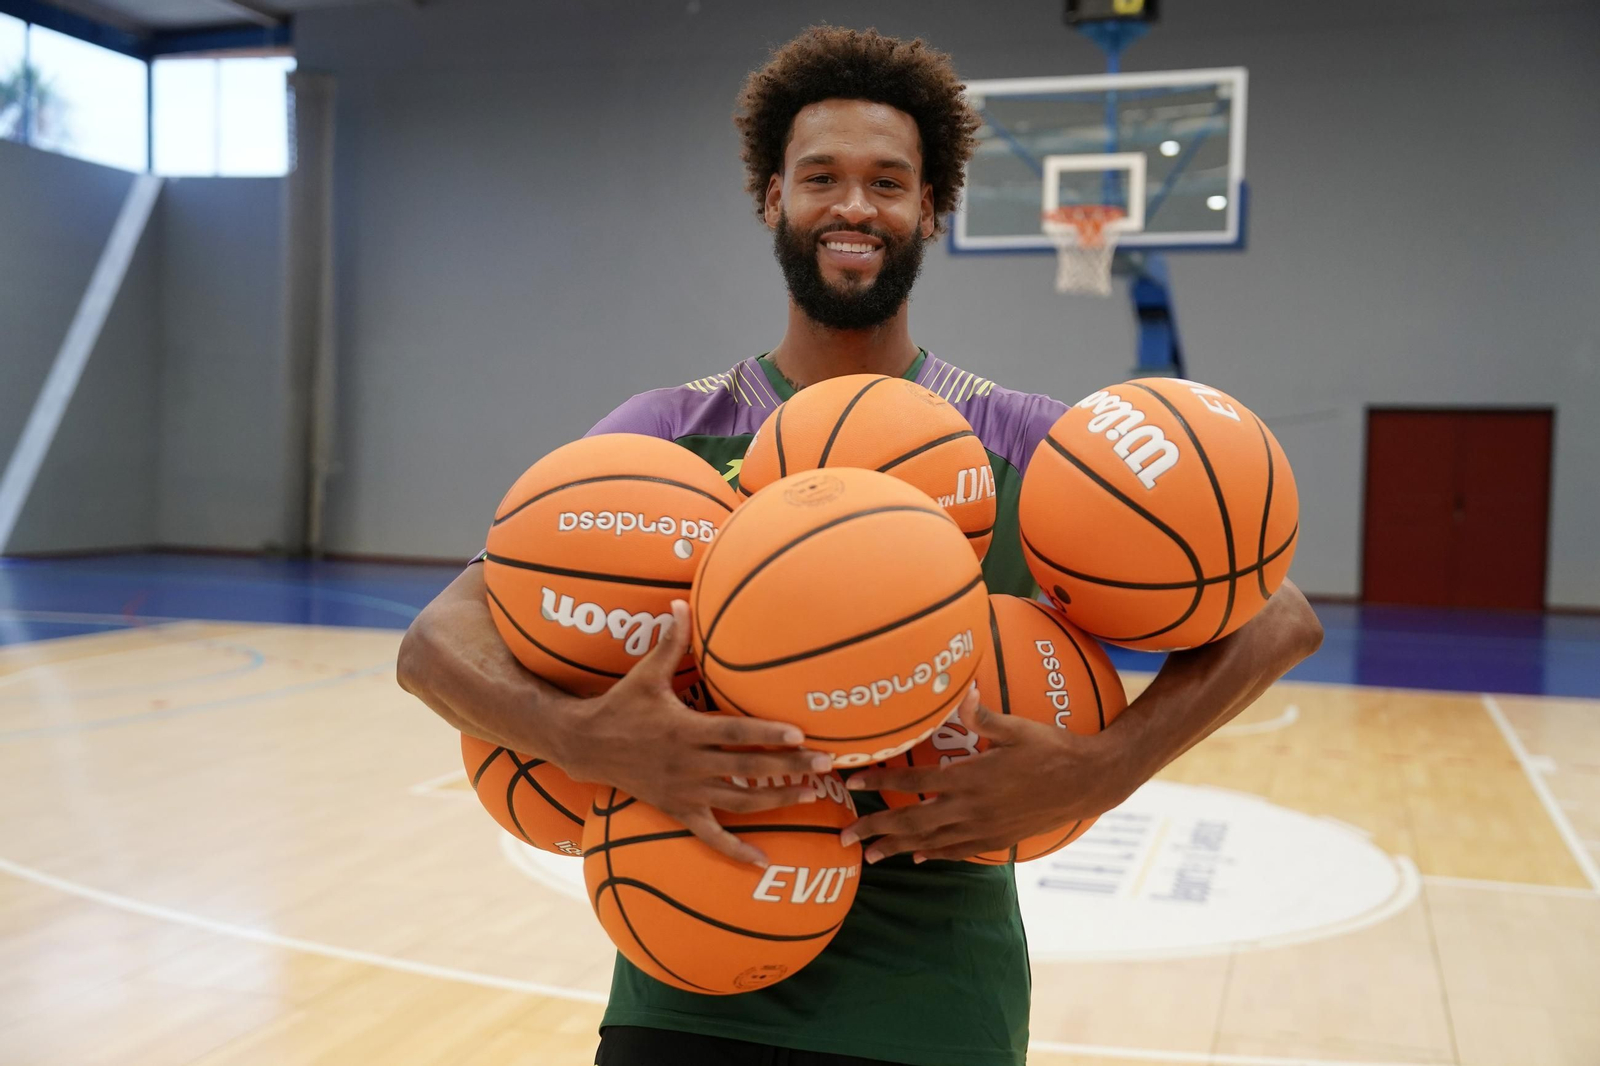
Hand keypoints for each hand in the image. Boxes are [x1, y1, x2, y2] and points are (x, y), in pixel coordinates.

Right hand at [556, 600, 831, 867]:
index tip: (801, 734)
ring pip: (739, 803)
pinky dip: (736, 851)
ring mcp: (684, 792)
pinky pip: (710, 837)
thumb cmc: (620, 705)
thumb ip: (670, 641)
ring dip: (778, 802)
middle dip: (790, 768)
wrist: (585, 746)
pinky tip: (764, 861)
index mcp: (685, 730)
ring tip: (814, 796)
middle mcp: (688, 764)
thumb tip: (682, 602)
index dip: (768, 734)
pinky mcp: (677, 810)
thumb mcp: (644, 673)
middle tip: (827, 765)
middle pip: (747, 769)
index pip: (735, 733)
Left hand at [839, 686, 1137, 863]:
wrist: (1088, 783)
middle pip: (913, 822)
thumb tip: (961, 689)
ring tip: (870, 855)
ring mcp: (984, 828)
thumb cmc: (1052, 748)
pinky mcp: (998, 839)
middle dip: (876, 829)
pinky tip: (919, 856)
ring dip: (898, 847)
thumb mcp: (1017, 727)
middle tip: (845, 837)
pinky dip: (935, 854)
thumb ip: (982, 714)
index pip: (914, 784)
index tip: (851, 783)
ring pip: (931, 842)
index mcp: (971, 778)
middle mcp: (971, 808)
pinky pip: (959, 850)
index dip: (880, 784)